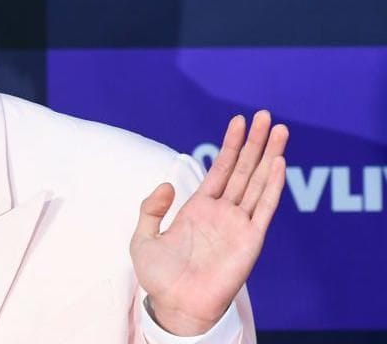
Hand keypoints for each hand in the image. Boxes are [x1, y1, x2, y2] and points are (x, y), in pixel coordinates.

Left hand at [130, 110, 287, 335]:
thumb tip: (167, 185)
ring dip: (269, 156)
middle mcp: (222, 213)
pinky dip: (273, 186)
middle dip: (254, 142)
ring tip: (279, 129)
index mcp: (198, 209)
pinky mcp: (250, 240)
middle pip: (243, 169)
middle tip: (265, 115)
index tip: (239, 121)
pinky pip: (264, 209)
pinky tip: (278, 163)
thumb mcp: (142, 238)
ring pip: (258, 182)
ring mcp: (238, 225)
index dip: (230, 145)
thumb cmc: (159, 278)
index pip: (220, 169)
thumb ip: (150, 209)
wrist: (175, 307)